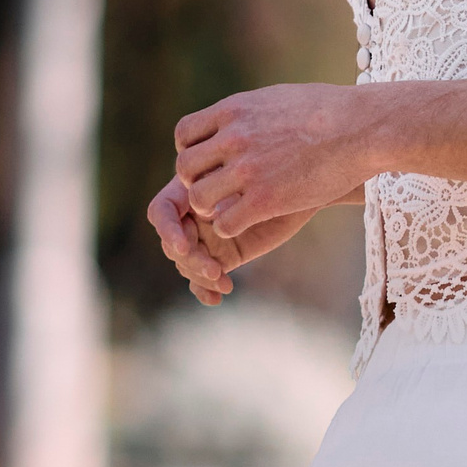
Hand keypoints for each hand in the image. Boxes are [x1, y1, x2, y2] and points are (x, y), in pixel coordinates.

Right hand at [147, 175, 321, 303]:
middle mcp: (193, 215)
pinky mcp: (222, 256)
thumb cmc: (278, 168)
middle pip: (173, 242)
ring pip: (186, 262)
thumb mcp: (251, 171)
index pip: (161, 211)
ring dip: (199, 275)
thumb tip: (199, 188)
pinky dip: (204, 290)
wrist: (304, 186)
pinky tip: (216, 297)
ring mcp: (205, 237)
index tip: (186, 244)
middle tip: (214, 269)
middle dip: (189, 258)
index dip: (168, 230)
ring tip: (222, 280)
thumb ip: (224, 183)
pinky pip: (202, 278)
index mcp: (190, 189)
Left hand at [176, 82, 376, 239]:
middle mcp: (235, 137)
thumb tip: (236, 119)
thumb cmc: (333, 111)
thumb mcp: (281, 98)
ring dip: (210, 207)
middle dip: (197, 181)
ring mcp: (248, 169)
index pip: (184, 134)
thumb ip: (250, 112)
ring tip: (230, 207)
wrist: (366, 128)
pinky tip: (249, 219)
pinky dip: (230, 226)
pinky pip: (224, 224)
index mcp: (236, 110)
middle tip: (219, 189)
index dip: (192, 151)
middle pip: (184, 168)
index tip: (212, 161)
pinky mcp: (265, 200)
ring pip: (198, 199)